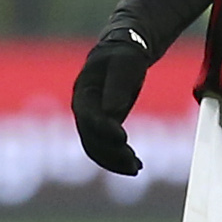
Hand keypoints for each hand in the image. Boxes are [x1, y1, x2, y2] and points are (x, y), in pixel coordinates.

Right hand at [71, 30, 150, 174]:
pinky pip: (107, 148)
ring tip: (136, 168)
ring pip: (97, 148)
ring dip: (115, 161)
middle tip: (133, 164)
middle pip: (90, 138)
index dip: (103, 129)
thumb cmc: (125, 56)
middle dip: (110, 153)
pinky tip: (137, 165)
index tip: (123, 138)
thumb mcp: (124, 65)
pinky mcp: (104, 126)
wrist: (124, 53)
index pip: (88, 117)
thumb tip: (112, 112)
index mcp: (83, 92)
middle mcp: (83, 110)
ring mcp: (92, 120)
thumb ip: (117, 86)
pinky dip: (119, 158)